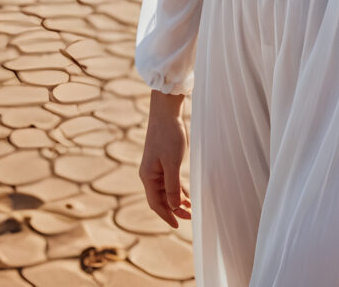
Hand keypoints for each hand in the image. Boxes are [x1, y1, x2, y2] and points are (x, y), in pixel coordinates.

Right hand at [138, 90, 191, 227]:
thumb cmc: (168, 136)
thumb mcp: (172, 163)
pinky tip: (187, 195)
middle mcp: (150, 174)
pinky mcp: (164, 161)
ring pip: (167, 190)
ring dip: (178, 200)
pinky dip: (178, 189)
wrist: (166, 113)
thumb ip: (172, 186)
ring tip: (191, 209)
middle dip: (174, 209)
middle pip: (161, 198)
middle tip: (189, 218)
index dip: (166, 215)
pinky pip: (170, 180)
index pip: (156, 203)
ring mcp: (156, 168)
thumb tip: (174, 207)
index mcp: (148, 176)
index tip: (177, 225)